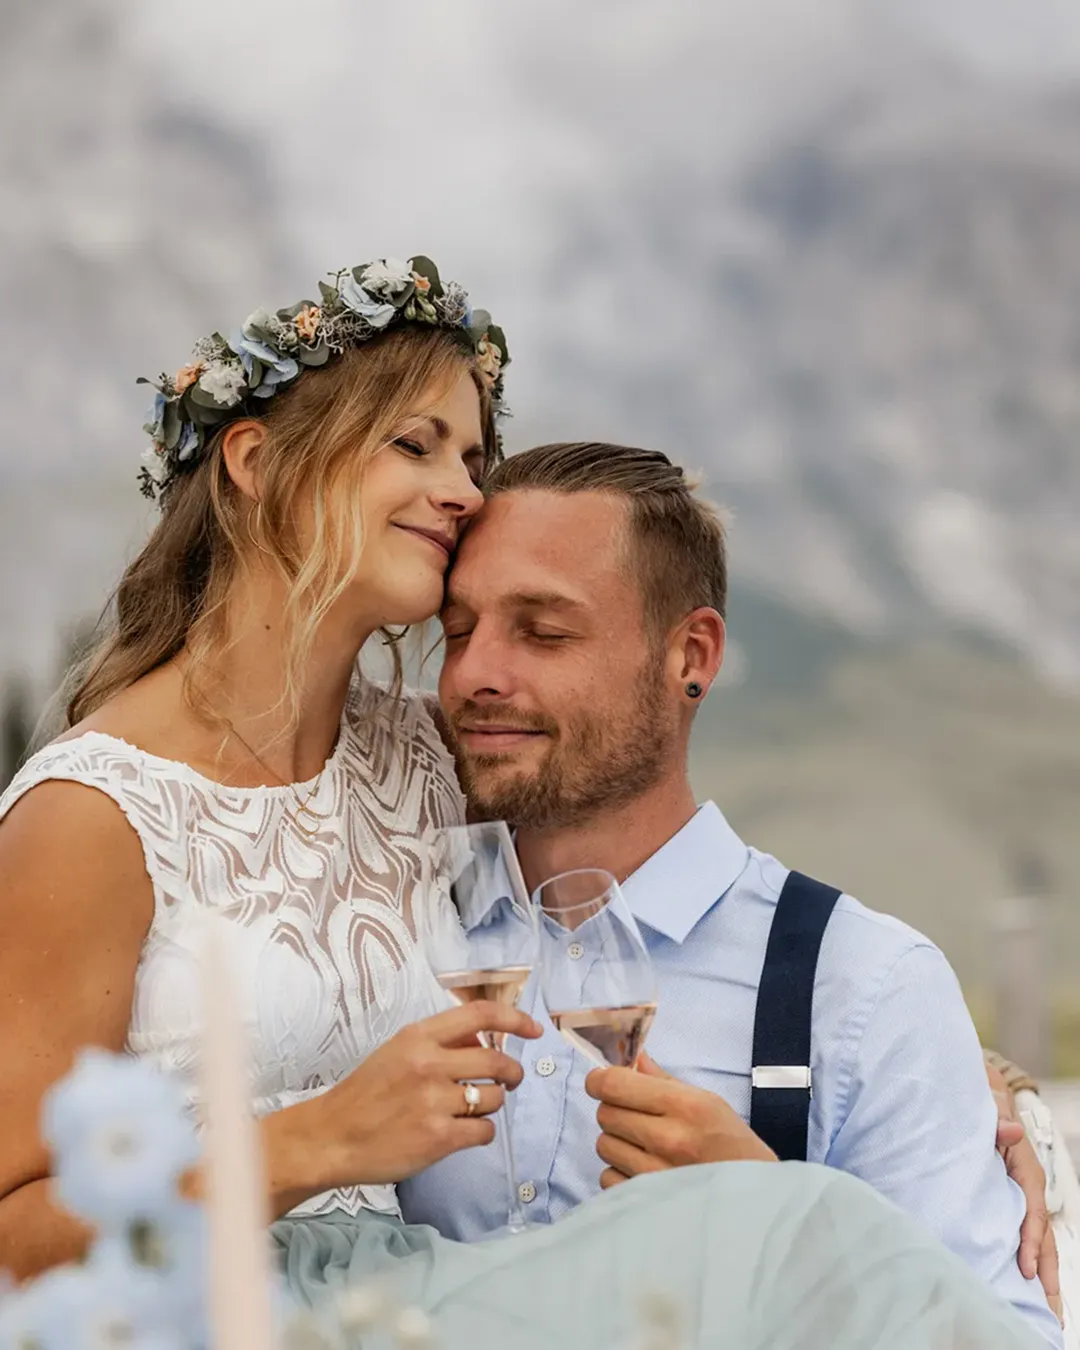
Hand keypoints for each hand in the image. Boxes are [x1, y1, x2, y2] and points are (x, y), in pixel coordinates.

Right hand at [303, 1001, 541, 1189]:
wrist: (331, 1137)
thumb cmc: (365, 1093)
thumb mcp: (397, 1052)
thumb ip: (440, 1043)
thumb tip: (485, 1041)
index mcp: (418, 1036)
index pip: (479, 1015)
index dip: (515, 1019)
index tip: (535, 1029)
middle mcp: (428, 1064)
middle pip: (497, 1061)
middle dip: (513, 1073)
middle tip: (510, 1080)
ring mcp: (434, 1102)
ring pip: (495, 1098)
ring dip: (493, 1103)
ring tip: (473, 1108)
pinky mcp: (438, 1138)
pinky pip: (484, 1131)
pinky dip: (481, 1132)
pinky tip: (463, 1131)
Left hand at [586, 1053, 776, 1188]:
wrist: (754, 1203)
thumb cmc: (733, 1147)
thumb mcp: (708, 1103)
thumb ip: (663, 1080)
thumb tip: (631, 1057)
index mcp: (685, 1106)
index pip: (615, 1084)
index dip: (601, 1080)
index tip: (602, 1082)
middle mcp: (667, 1139)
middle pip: (605, 1113)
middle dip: (615, 1110)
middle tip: (636, 1116)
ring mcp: (654, 1175)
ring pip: (603, 1145)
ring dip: (617, 1142)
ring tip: (644, 1147)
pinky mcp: (645, 1204)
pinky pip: (607, 1178)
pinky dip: (619, 1174)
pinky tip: (643, 1172)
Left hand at [987, 1062, 1062, 1323]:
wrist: (977, 1090)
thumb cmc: (981, 1101)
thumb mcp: (988, 1103)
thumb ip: (996, 1116)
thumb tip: (1009, 1129)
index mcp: (1024, 1164)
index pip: (1031, 1207)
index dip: (1031, 1238)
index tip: (1025, 1268)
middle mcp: (1026, 1181)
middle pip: (1041, 1227)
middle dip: (1045, 1264)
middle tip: (1048, 1302)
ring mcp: (1018, 1189)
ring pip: (1035, 1231)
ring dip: (1040, 1264)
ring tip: (1044, 1301)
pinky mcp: (1006, 1194)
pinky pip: (1020, 1225)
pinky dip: (1026, 1250)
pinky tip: (1021, 1276)